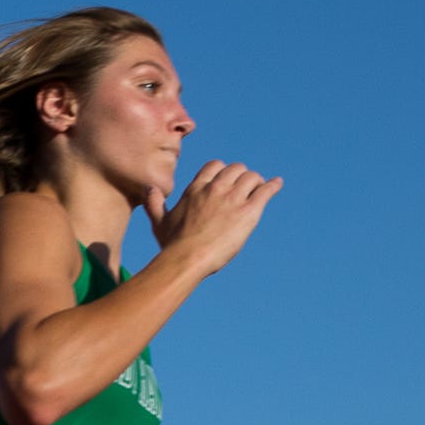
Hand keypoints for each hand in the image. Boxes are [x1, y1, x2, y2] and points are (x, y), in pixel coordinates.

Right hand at [144, 160, 282, 278]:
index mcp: (196, 189)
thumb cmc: (172, 244)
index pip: (215, 166)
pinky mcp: (248, 211)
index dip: (224, 170)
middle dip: (242, 175)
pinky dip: (273, 186)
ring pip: (252, 177)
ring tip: (260, 189)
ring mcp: (233, 198)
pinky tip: (277, 184)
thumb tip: (147, 188)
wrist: (187, 258)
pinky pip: (265, 191)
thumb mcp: (159, 221)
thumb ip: (154, 203)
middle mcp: (216, 188)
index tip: (227, 178)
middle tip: (246, 186)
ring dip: (257, 182)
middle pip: (236, 169)